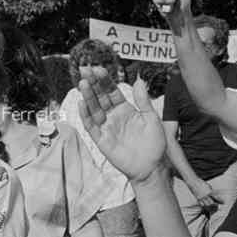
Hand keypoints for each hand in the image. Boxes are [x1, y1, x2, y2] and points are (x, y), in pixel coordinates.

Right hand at [79, 67, 166, 182]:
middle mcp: (113, 116)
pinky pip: (91, 126)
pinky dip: (86, 115)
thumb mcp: (151, 118)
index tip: (98, 69)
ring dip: (87, 96)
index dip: (104, 80)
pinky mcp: (101, 139)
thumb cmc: (154, 144)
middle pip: (100, 97)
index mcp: (125, 108)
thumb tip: (139, 81)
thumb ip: (143, 101)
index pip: (111, 91)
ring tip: (83, 83)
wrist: (152, 166)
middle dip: (92, 84)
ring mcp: (106, 127)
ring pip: (94, 109)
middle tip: (85, 70)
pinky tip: (82, 103)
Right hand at [187, 177, 222, 209]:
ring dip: (210, 206)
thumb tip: (215, 195)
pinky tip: (206, 205)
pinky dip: (205, 205)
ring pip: (207, 205)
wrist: (193, 182)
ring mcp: (201, 198)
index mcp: (209, 192)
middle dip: (216, 205)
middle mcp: (205, 196)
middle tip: (218, 205)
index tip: (223, 202)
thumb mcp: (208, 186)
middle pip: (212, 203)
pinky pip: (201, 204)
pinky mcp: (197, 198)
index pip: (216, 198)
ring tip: (213, 206)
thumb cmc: (201, 182)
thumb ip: (212, 191)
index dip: (220, 201)